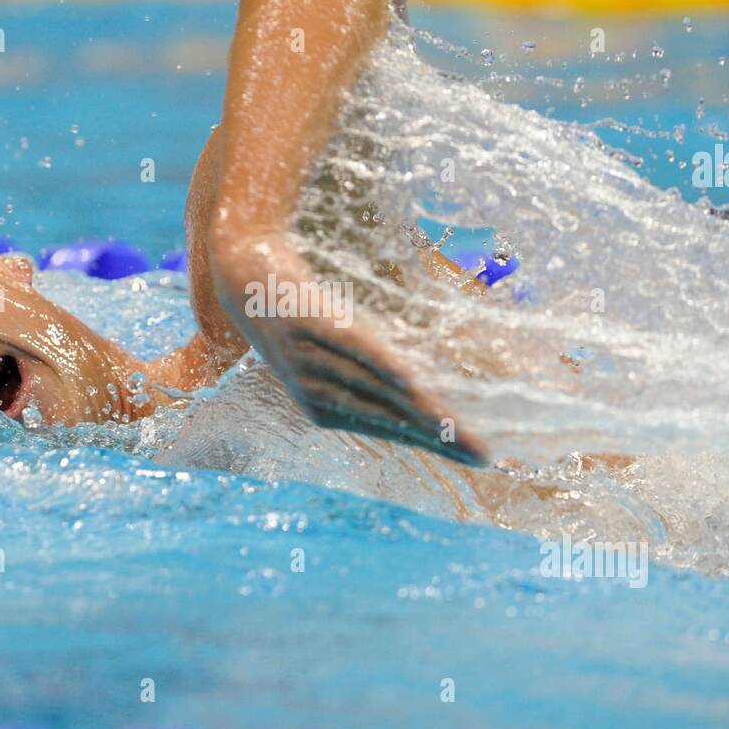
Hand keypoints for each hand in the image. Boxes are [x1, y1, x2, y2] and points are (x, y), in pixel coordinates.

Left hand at [212, 231, 490, 466]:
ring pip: (377, 389)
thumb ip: (368, 374)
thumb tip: (419, 386)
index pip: (394, 431)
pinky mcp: (309, 322)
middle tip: (485, 455)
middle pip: (393, 419)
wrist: (244, 271)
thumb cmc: (295, 315)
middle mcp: (319, 392)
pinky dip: (380, 362)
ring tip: (458, 428)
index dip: (437, 444)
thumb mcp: (329, 354)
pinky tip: (408, 378)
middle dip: (440, 439)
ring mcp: (313, 360)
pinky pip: (351, 346)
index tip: (480, 458)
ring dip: (421, 410)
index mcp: (327, 407)